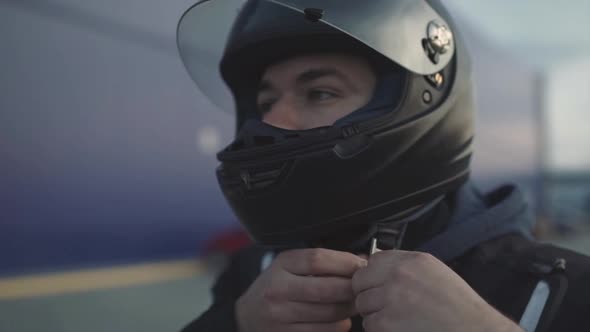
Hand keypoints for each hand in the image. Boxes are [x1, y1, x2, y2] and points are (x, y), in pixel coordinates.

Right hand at [236, 248, 367, 331]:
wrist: (246, 318)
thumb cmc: (274, 288)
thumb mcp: (288, 266)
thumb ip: (318, 262)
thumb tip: (360, 261)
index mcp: (280, 266)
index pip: (318, 259)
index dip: (346, 262)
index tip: (362, 265)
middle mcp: (278, 290)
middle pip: (328, 288)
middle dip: (353, 288)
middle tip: (364, 288)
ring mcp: (281, 316)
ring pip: (330, 313)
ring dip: (350, 309)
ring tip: (354, 303)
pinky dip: (339, 326)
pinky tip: (341, 320)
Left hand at [352, 250, 523, 331]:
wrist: (473, 330)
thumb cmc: (457, 305)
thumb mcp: (434, 271)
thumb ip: (405, 265)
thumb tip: (373, 263)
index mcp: (411, 260)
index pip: (372, 260)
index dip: (373, 275)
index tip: (379, 285)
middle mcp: (398, 275)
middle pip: (360, 281)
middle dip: (368, 293)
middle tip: (384, 305)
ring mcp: (390, 299)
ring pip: (362, 304)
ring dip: (374, 313)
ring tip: (397, 318)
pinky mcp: (386, 323)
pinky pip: (369, 324)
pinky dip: (380, 330)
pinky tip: (399, 329)